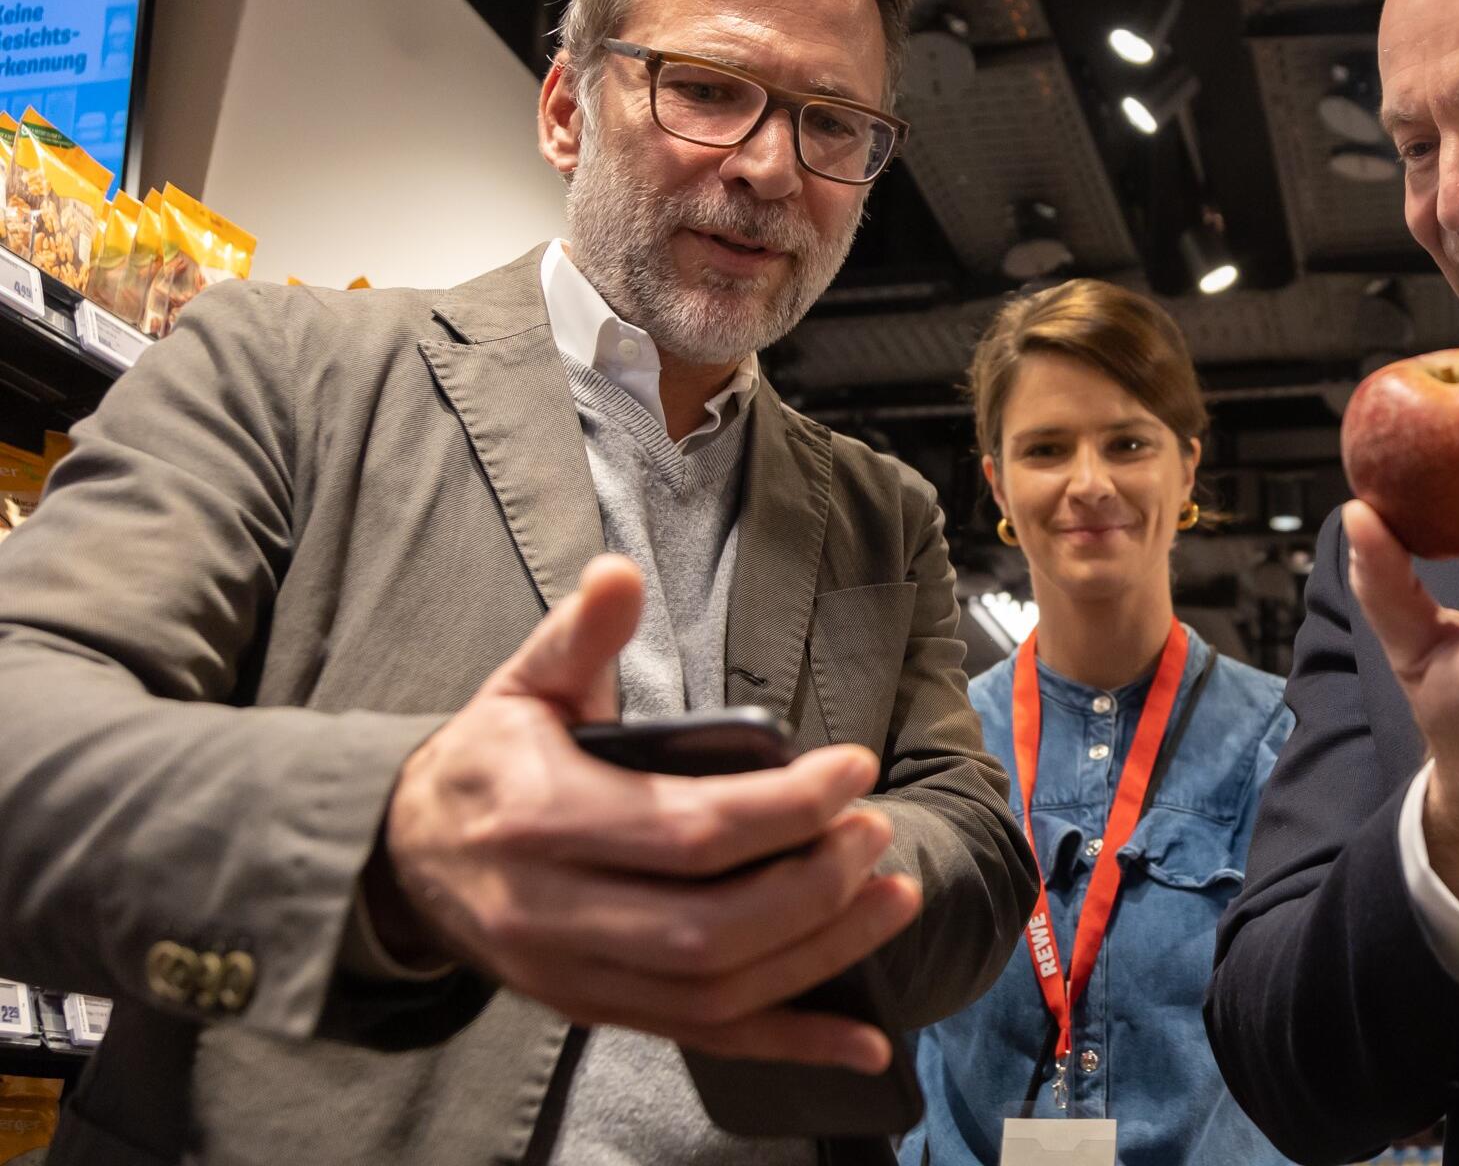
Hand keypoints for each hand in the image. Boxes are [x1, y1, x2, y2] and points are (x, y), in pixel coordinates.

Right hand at [374, 555, 921, 1069]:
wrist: (406, 857)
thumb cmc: (489, 761)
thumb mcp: (522, 685)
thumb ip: (579, 634)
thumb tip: (618, 572)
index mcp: (539, 819)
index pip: (687, 829)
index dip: (785, 805)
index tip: (855, 768)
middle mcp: (552, 913)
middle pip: (709, 925)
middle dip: (813, 883)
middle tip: (878, 832)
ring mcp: (574, 976)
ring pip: (716, 989)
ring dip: (820, 952)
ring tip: (894, 897)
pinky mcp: (597, 1012)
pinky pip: (706, 1041)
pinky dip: (792, 1044)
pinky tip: (865, 1044)